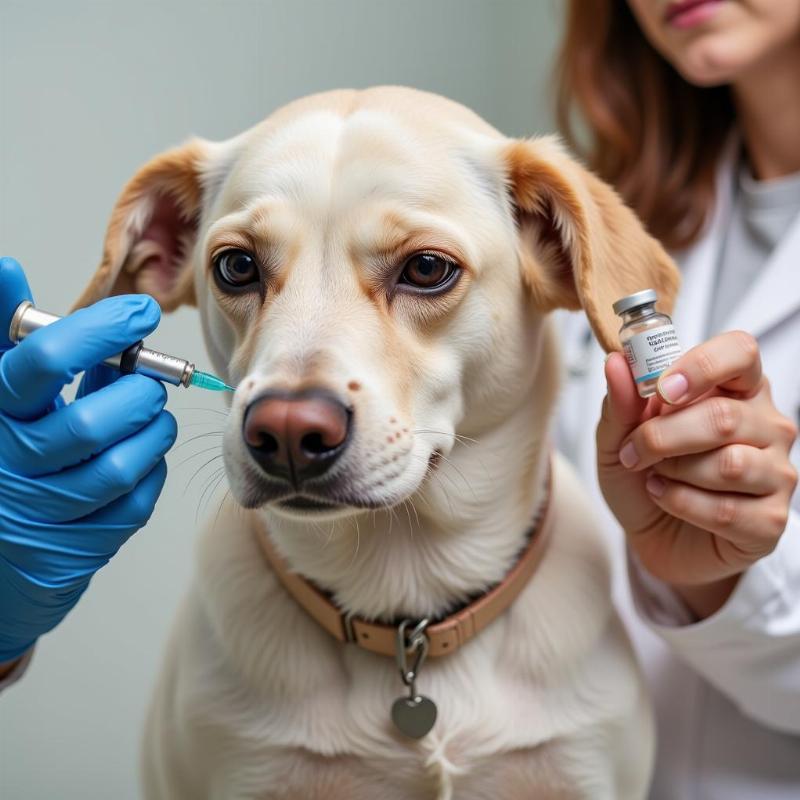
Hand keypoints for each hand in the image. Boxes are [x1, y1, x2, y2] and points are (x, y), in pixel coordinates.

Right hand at [0, 257, 176, 661]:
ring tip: (152, 414)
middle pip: (87, 424)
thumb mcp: (0, 383)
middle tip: (150, 381)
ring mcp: (41, 510)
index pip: (44, 360)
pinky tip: (142, 454)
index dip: (101, 330)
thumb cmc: (5, 441)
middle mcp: (11, 462)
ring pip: (118, 470)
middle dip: (137, 394)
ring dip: (152, 433)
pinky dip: (151, 471)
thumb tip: (6, 269)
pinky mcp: (74, 544)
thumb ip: (8, 331)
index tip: (142, 312)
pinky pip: (133, 505)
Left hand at [597, 331, 797, 618]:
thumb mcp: (618, 438)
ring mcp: (776, 472)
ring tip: (655, 475)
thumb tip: (616, 362)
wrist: (651, 536)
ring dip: (674, 471)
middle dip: (663, 436)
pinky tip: (666, 498)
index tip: (662, 389)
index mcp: (734, 388)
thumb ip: (620, 403)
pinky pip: (725, 509)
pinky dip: (680, 503)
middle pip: (724, 416)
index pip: (741, 352)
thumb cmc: (642, 476)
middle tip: (635, 450)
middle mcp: (766, 424)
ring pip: (728, 464)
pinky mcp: (770, 519)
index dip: (701, 366)